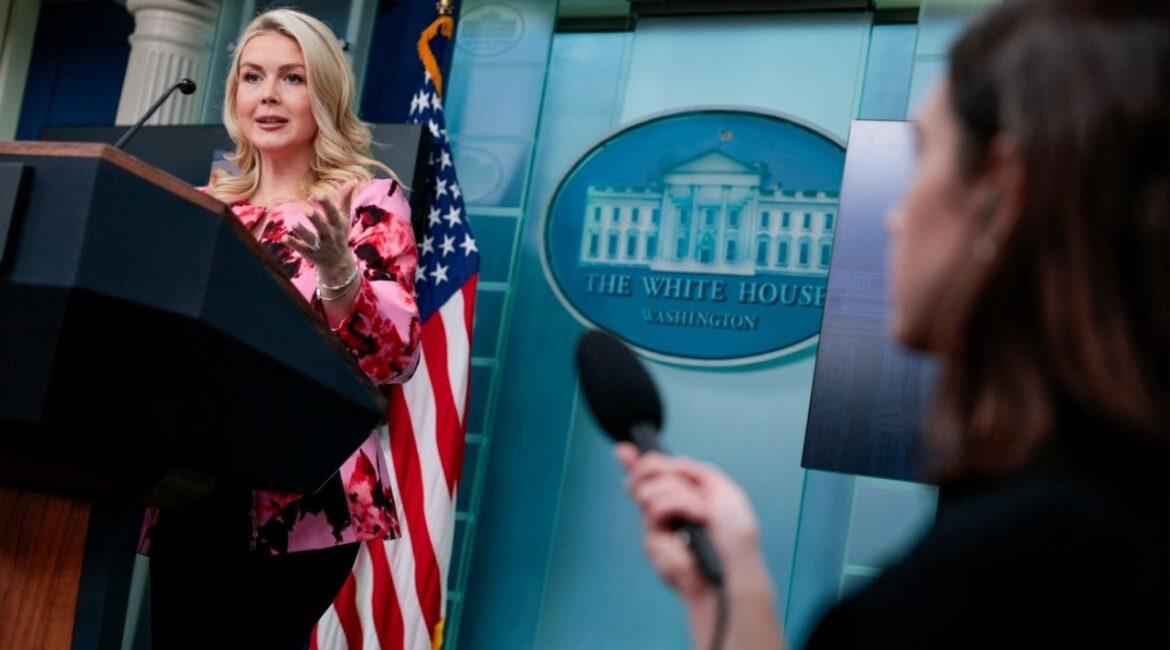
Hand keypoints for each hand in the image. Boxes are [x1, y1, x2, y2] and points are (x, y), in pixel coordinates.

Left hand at [283, 183, 357, 283]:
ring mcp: (320, 246)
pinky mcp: (311, 254)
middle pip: (323, 228)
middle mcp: (330, 236)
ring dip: (302, 232)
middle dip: (315, 220)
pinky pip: (302, 249)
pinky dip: (293, 244)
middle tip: (307, 210)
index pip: (333, 214)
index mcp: (338, 225)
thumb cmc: (340, 234)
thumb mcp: (344, 218)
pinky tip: (283, 237)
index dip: (327, 205)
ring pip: (311, 239)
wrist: (338, 263)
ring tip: (292, 223)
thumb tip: (353, 180)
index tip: (318, 194)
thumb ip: (346, 199)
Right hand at [617, 443, 762, 602]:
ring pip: (648, 490)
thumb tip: (671, 462)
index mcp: (682, 498)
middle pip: (640, 478)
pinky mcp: (651, 542)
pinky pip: (656, 508)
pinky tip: (696, 522)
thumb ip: (696, 472)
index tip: (624, 451)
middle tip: (678, 479)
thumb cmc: (735, 537)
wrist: (735, 568)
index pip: (651, 479)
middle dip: (654, 468)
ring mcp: (656, 527)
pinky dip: (683, 506)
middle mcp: (665, 512)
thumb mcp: (723, 491)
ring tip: (702, 514)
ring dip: (681, 495)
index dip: (634, 463)